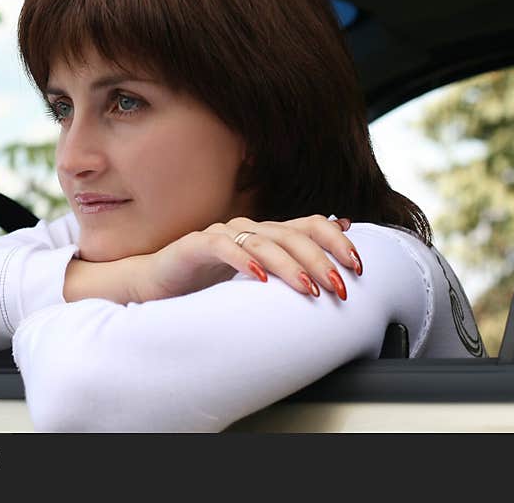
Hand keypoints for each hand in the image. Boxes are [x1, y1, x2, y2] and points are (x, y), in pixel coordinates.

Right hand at [137, 215, 361, 301]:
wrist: (155, 285)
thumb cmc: (207, 282)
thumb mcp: (259, 276)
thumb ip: (294, 259)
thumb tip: (341, 232)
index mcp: (265, 234)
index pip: (309, 226)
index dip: (337, 242)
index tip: (358, 266)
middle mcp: (247, 228)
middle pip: (291, 235)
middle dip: (321, 260)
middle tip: (339, 286)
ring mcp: (221, 234)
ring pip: (263, 241)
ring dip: (289, 265)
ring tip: (307, 287)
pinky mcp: (195, 245)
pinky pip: (222, 247)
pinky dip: (243, 260)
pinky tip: (259, 277)